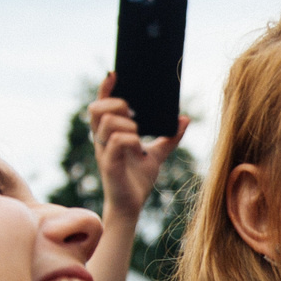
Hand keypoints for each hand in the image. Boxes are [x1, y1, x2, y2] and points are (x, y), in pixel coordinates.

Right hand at [88, 73, 188, 222]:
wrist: (131, 206)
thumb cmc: (138, 180)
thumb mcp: (157, 154)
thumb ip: (169, 137)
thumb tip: (185, 119)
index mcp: (110, 133)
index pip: (101, 105)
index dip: (105, 88)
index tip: (115, 73)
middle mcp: (102, 140)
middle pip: (96, 109)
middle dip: (115, 103)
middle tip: (132, 111)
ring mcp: (103, 151)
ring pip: (106, 123)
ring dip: (125, 122)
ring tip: (138, 133)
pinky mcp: (108, 165)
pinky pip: (115, 142)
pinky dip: (129, 139)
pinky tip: (138, 146)